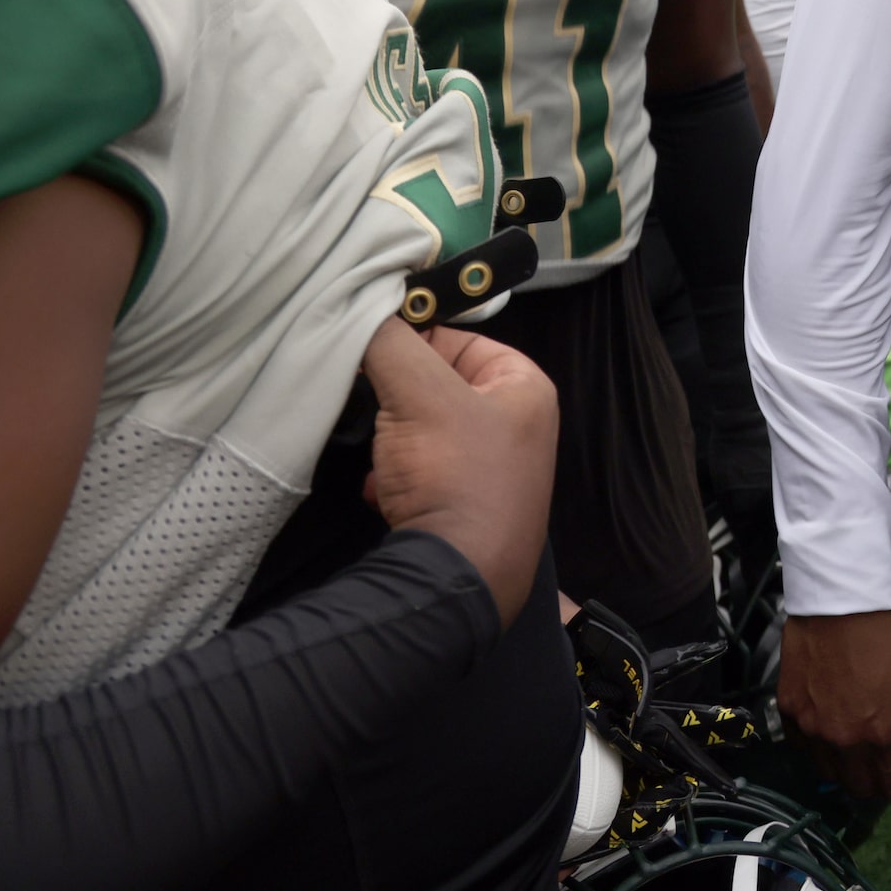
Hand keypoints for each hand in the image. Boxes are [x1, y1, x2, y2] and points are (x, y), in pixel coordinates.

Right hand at [360, 319, 557, 626]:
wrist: (455, 582)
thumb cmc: (454, 474)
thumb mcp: (418, 393)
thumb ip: (390, 343)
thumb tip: (365, 308)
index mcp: (525, 388)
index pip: (461, 337)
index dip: (414, 340)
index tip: (372, 350)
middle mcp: (518, 427)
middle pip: (439, 387)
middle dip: (399, 400)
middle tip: (376, 411)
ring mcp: (494, 473)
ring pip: (423, 433)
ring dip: (392, 443)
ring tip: (384, 459)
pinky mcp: (466, 511)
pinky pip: (420, 477)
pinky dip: (396, 481)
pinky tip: (384, 493)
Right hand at [779, 606, 890, 815]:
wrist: (842, 599)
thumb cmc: (889, 631)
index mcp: (881, 734)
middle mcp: (843, 739)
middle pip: (858, 785)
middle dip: (878, 788)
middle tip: (887, 778)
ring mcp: (812, 725)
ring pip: (827, 770)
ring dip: (845, 772)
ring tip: (856, 761)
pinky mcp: (790, 707)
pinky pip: (802, 744)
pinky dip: (817, 749)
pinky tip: (826, 739)